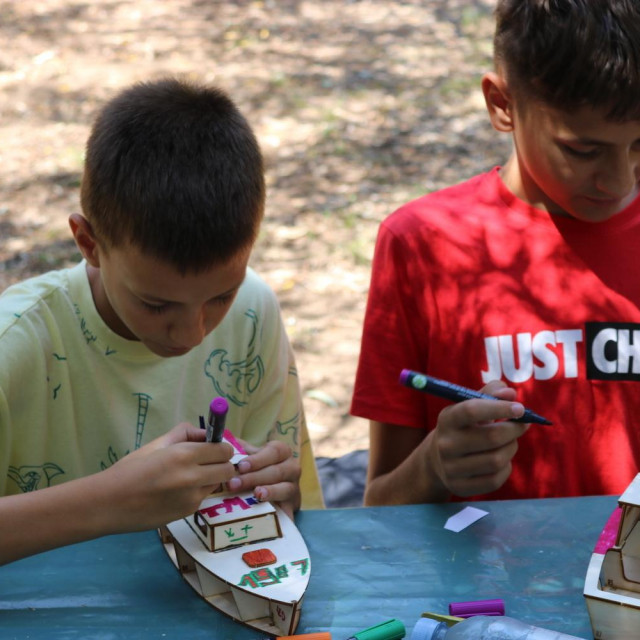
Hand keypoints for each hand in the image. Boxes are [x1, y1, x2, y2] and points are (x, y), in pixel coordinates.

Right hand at [103, 423, 235, 531]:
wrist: (109, 503)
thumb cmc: (130, 469)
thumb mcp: (156, 444)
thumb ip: (184, 434)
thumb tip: (205, 433)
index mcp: (184, 455)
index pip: (224, 450)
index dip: (221, 448)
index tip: (212, 448)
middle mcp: (193, 477)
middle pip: (228, 470)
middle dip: (221, 464)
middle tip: (206, 462)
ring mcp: (192, 498)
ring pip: (216, 484)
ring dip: (210, 479)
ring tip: (187, 478)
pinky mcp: (188, 513)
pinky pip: (202, 498)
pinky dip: (196, 493)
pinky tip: (176, 492)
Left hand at [227, 440, 300, 517]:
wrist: (274, 493)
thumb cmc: (258, 470)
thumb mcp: (251, 457)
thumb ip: (239, 449)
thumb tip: (221, 442)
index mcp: (282, 452)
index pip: (274, 451)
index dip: (258, 459)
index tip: (240, 466)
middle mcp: (291, 469)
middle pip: (278, 471)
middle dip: (254, 477)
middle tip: (233, 484)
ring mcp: (293, 489)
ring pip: (285, 489)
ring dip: (270, 491)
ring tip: (256, 494)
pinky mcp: (292, 508)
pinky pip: (288, 511)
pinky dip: (279, 513)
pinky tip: (266, 514)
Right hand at [424, 380, 529, 497]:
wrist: (437, 459)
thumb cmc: (463, 426)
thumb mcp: (469, 405)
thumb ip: (491, 393)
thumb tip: (510, 394)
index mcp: (447, 419)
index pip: (471, 411)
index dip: (499, 408)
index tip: (520, 408)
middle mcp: (446, 444)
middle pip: (491, 437)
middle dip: (514, 430)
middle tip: (523, 424)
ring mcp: (451, 468)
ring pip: (497, 460)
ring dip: (511, 448)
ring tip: (510, 442)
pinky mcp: (460, 487)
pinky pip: (495, 480)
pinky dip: (506, 468)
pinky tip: (501, 460)